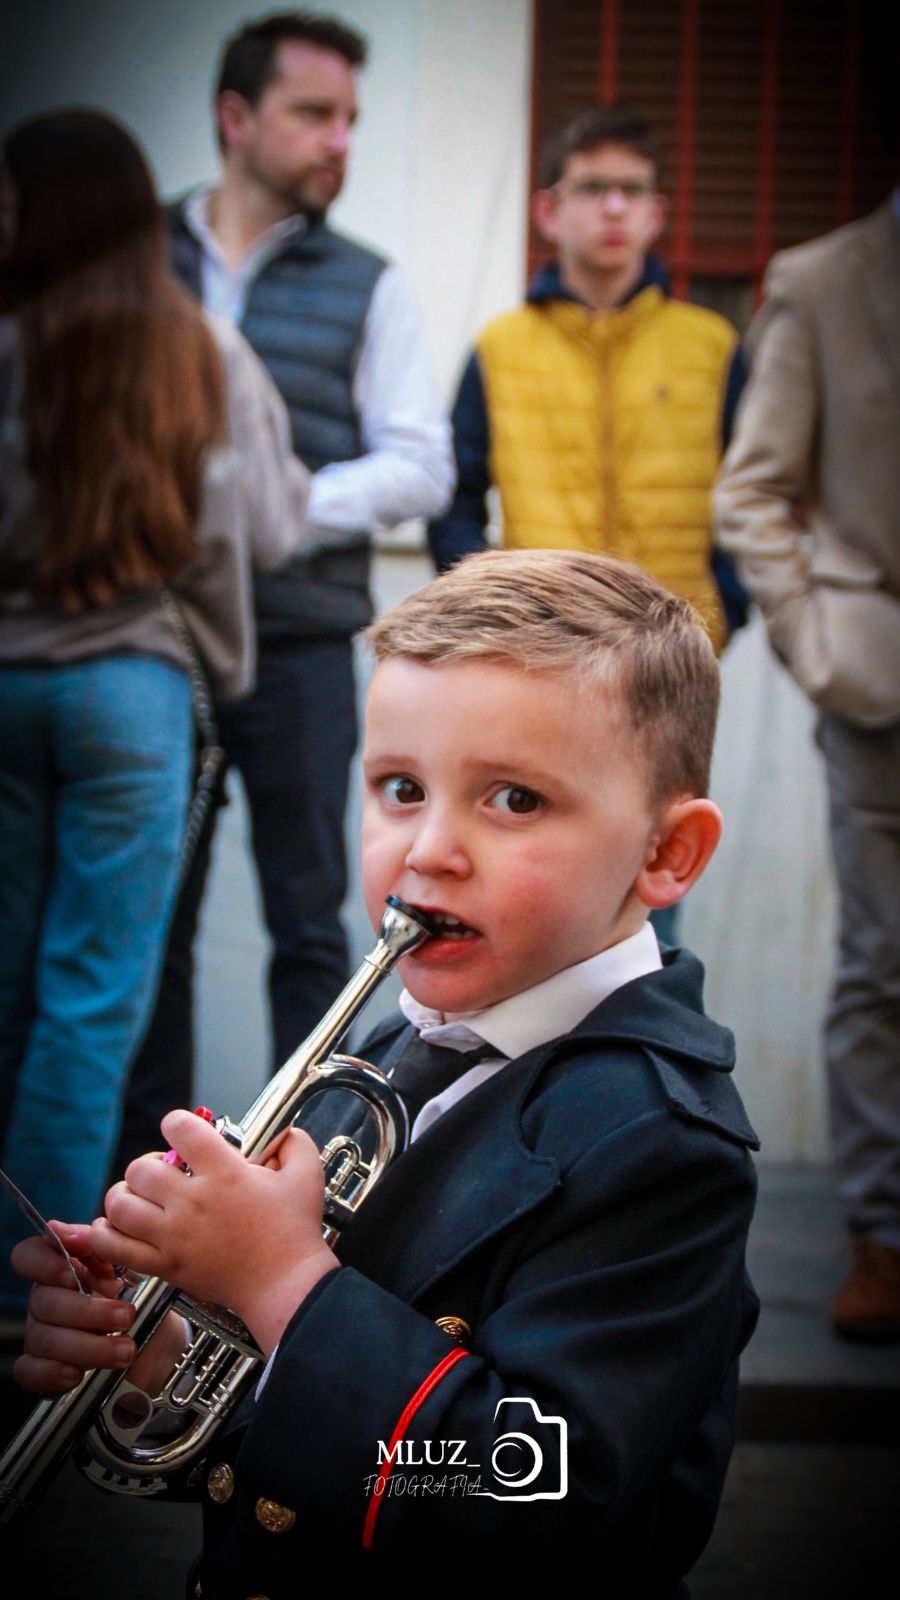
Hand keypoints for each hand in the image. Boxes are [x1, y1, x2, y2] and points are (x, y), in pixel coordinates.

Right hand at [11, 1223, 135, 1394]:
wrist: (159, 1338)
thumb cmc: (138, 1296)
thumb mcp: (127, 1263)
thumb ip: (98, 1243)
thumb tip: (61, 1228)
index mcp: (61, 1269)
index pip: (28, 1256)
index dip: (43, 1264)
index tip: (73, 1275)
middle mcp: (46, 1300)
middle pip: (42, 1302)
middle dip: (87, 1311)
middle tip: (125, 1316)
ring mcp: (42, 1335)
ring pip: (43, 1339)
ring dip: (88, 1346)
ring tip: (125, 1349)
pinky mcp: (46, 1369)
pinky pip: (30, 1371)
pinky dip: (52, 1373)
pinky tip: (77, 1373)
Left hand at [90, 1112, 337, 1355]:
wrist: (286, 1285)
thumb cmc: (295, 1233)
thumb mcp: (306, 1177)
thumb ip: (295, 1145)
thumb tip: (285, 1132)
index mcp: (225, 1172)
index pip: (180, 1128)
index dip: (177, 1123)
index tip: (183, 1133)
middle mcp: (193, 1201)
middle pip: (140, 1168)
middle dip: (148, 1164)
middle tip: (163, 1174)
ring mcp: (175, 1235)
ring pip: (121, 1205)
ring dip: (123, 1196)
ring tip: (138, 1198)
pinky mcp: (166, 1265)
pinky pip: (116, 1248)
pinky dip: (106, 1235)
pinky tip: (115, 1227)